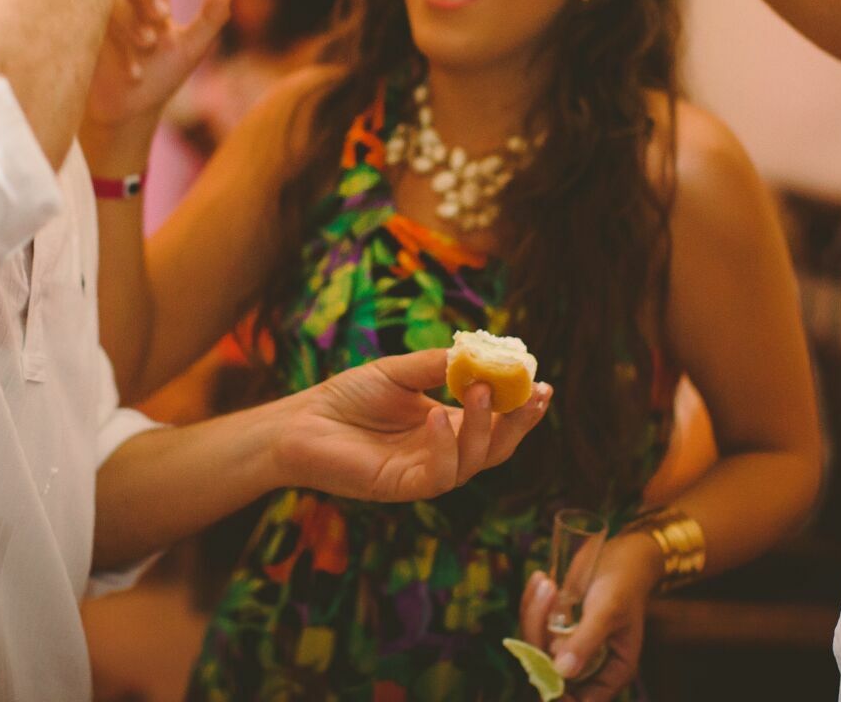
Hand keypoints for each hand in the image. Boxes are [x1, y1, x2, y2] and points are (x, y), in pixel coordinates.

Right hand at [83, 0, 232, 145]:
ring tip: (149, 44)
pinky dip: (116, 46)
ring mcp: (100, 9)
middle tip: (163, 16)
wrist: (131, 111)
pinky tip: (135, 73)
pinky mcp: (82, 30)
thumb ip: (212, 17)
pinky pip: (92, 21)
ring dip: (129, 17)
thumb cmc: (163, 73)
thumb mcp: (192, 47)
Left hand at [273, 349, 551, 502]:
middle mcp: (442, 453)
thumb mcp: (399, 373)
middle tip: (534, 393)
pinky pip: (437, 476)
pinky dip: (444, 446)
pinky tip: (437, 416)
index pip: (495, 422)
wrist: (299, 423)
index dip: (520, 406)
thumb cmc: (346, 398)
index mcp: (447, 427)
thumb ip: (437, 365)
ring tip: (481, 390)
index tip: (541, 381)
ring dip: (484, 428)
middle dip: (519, 422)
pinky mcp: (401, 487)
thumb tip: (478, 352)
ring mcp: (423, 473)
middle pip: (496, 448)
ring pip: (473, 462)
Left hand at [517, 534, 655, 700]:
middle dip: (540, 636)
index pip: (583, 701)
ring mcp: (571, 646)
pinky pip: (534, 625)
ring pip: (536, 646)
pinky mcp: (557, 627)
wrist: (623, 553)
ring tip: (547, 581)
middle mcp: (590, 664)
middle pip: (550, 672)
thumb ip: (586, 642)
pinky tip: (541, 578)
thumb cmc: (624, 584)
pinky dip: (532, 603)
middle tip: (548, 594)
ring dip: (535, 614)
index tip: (542, 666)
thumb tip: (561, 671)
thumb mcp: (607, 612)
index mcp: (612, 671)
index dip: (559, 694)